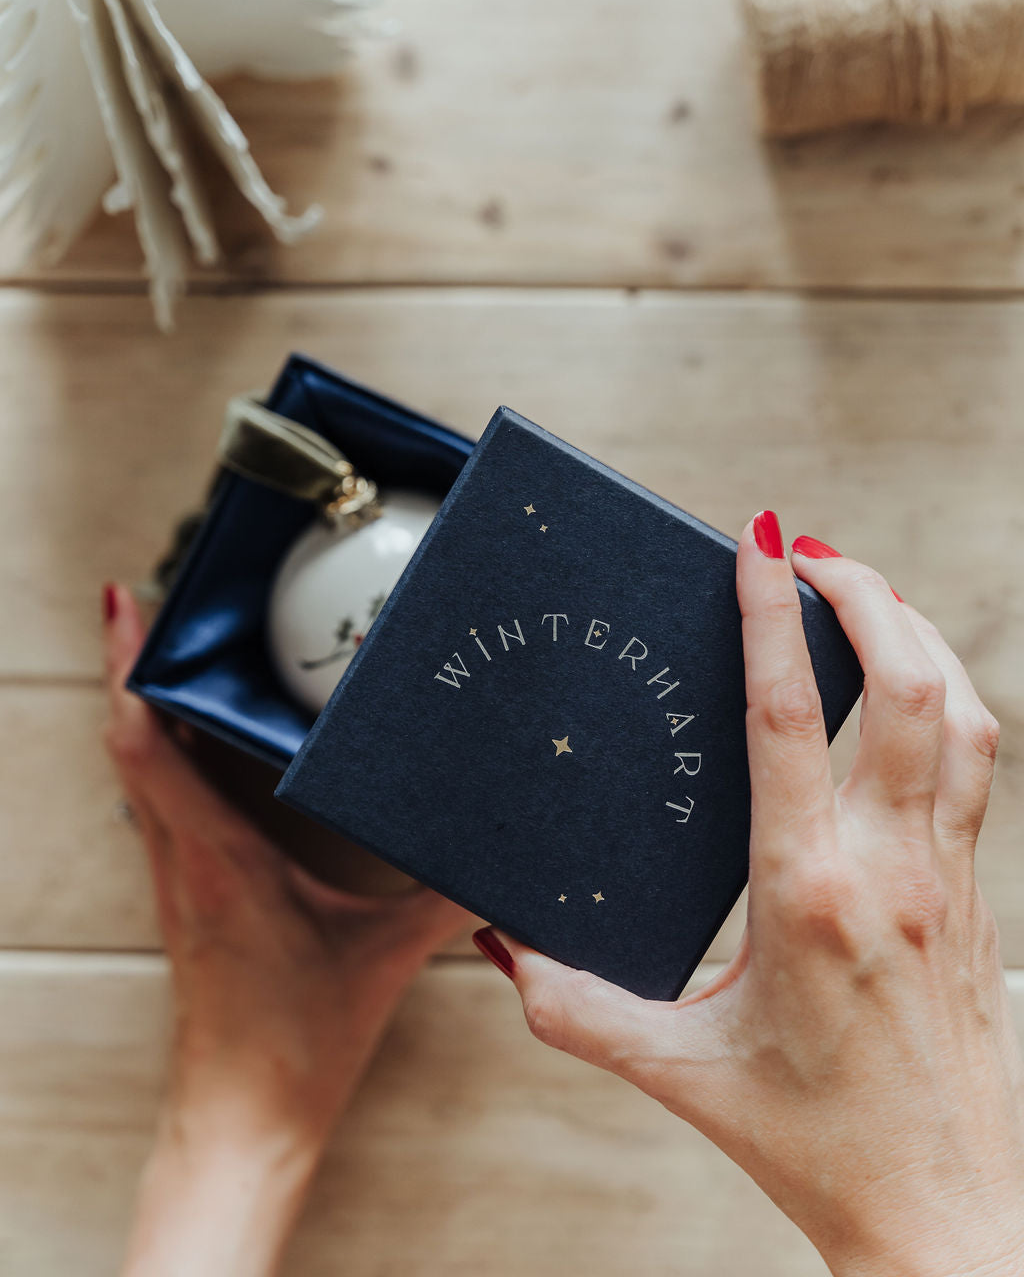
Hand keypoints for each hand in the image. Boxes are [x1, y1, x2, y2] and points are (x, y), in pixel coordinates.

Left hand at [103, 583, 468, 1275]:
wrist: (241, 1119)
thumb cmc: (294, 1044)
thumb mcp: (386, 956)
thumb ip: (447, 896)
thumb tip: (504, 855)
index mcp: (219, 858)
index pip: (145, 744)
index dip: (128, 668)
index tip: (124, 601)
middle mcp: (182, 858)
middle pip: (131, 737)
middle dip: (134, 661)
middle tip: (157, 596)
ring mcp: (176, 876)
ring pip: (139, 767)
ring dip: (145, 703)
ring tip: (174, 646)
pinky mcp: (187, 892)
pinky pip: (160, 800)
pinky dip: (165, 749)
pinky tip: (202, 736)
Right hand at [474, 517, 1023, 1276]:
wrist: (945, 1210)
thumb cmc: (817, 1144)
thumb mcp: (679, 1070)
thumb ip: (574, 1007)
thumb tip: (502, 947)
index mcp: (807, 897)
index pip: (791, 721)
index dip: (774, 619)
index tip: (762, 545)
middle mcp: (891, 870)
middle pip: (908, 687)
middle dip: (864, 594)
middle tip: (807, 549)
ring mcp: (948, 878)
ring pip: (963, 714)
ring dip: (918, 635)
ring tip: (862, 595)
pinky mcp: (974, 895)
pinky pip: (978, 765)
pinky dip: (948, 698)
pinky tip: (910, 691)